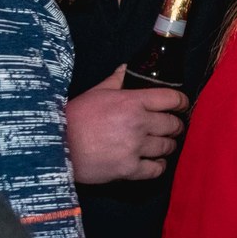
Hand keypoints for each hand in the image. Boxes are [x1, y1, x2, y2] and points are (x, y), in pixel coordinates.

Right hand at [66, 65, 188, 183]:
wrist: (53, 147)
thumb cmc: (74, 117)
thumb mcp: (95, 93)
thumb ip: (116, 80)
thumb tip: (126, 68)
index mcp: (132, 102)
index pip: (171, 99)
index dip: (182, 102)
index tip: (182, 106)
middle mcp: (138, 124)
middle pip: (174, 125)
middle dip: (175, 126)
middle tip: (171, 127)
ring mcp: (135, 148)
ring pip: (167, 147)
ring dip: (167, 145)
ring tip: (162, 144)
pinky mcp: (129, 169)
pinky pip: (157, 169)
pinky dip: (159, 165)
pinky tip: (155, 162)